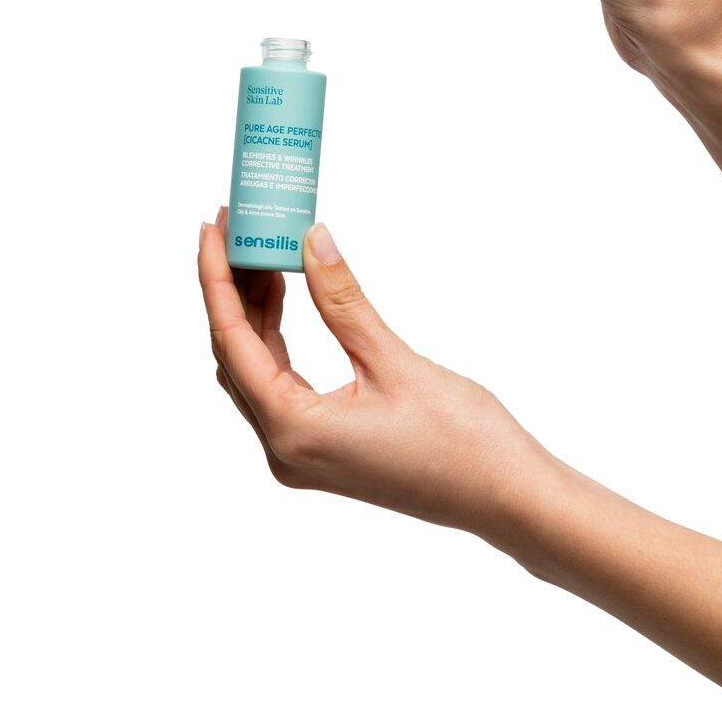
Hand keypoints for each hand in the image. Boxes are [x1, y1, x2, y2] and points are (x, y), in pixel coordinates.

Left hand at [197, 211, 549, 538]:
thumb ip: (343, 301)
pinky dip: (277, 339)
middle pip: (235, 355)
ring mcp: (302, 454)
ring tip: (265, 253)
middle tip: (240, 228)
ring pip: (256, 370)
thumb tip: (310, 240)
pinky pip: (282, 385)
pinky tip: (287, 299)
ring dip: (255, 313)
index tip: (215, 224)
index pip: (232, 340)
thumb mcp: (394, 361)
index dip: (217, 277)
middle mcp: (284, 450)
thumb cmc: (461, 441)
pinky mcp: (324, 448)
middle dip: (232, 290)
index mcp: (292, 432)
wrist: (506, 497)